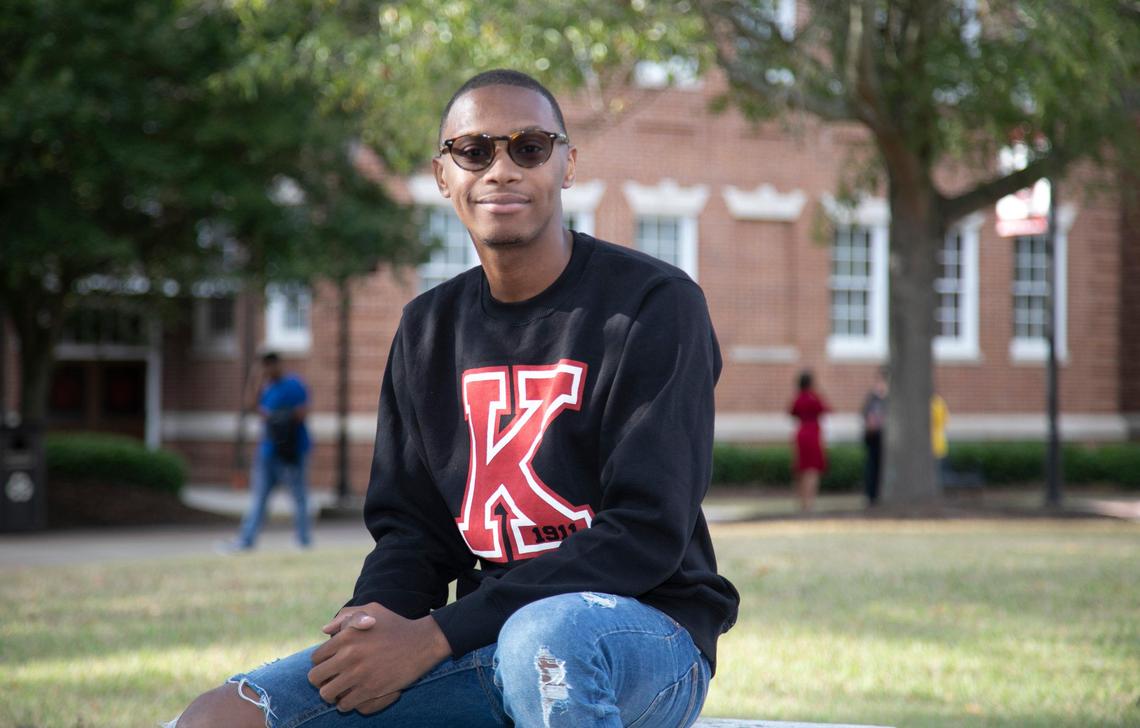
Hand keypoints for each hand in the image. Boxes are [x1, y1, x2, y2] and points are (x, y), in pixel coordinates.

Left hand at [308, 602, 451, 714]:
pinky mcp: (371, 690)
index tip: (330, 666)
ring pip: (327, 694)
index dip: (321, 664)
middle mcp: (349, 655)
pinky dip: (346, 704)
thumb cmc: (396, 625)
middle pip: (315, 678)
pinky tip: (353, 697)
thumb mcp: (372, 610)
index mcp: (346, 636)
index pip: (316, 658)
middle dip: (321, 681)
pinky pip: (345, 704)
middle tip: (331, 681)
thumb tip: (325, 630)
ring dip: (332, 694)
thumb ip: (346, 616)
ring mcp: (359, 674)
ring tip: (341, 691)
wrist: (422, 642)